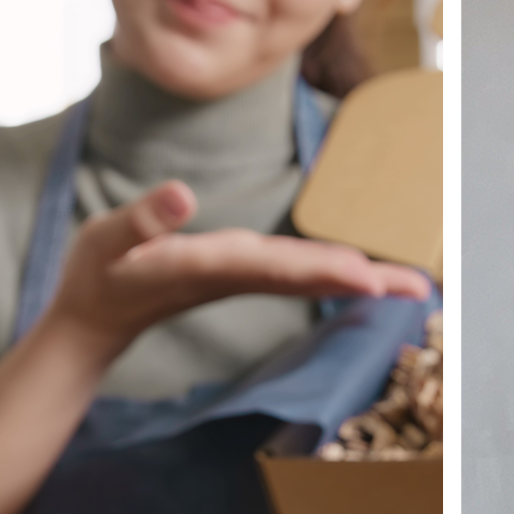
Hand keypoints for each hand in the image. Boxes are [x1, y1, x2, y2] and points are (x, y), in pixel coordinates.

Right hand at [44, 181, 431, 357]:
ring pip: (311, 274)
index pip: (273, 266)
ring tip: (414, 285)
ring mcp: (243, 275)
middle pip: (309, 274)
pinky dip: (340, 270)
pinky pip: (301, 271)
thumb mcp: (108, 240)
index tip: (367, 277)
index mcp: (207, 266)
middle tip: (417, 287)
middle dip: (364, 278)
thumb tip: (181, 194)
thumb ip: (143, 220)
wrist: (96, 319)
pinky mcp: (242, 272)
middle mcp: (236, 273)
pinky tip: (371, 273)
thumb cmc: (101, 274)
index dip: (321, 269)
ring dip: (363, 278)